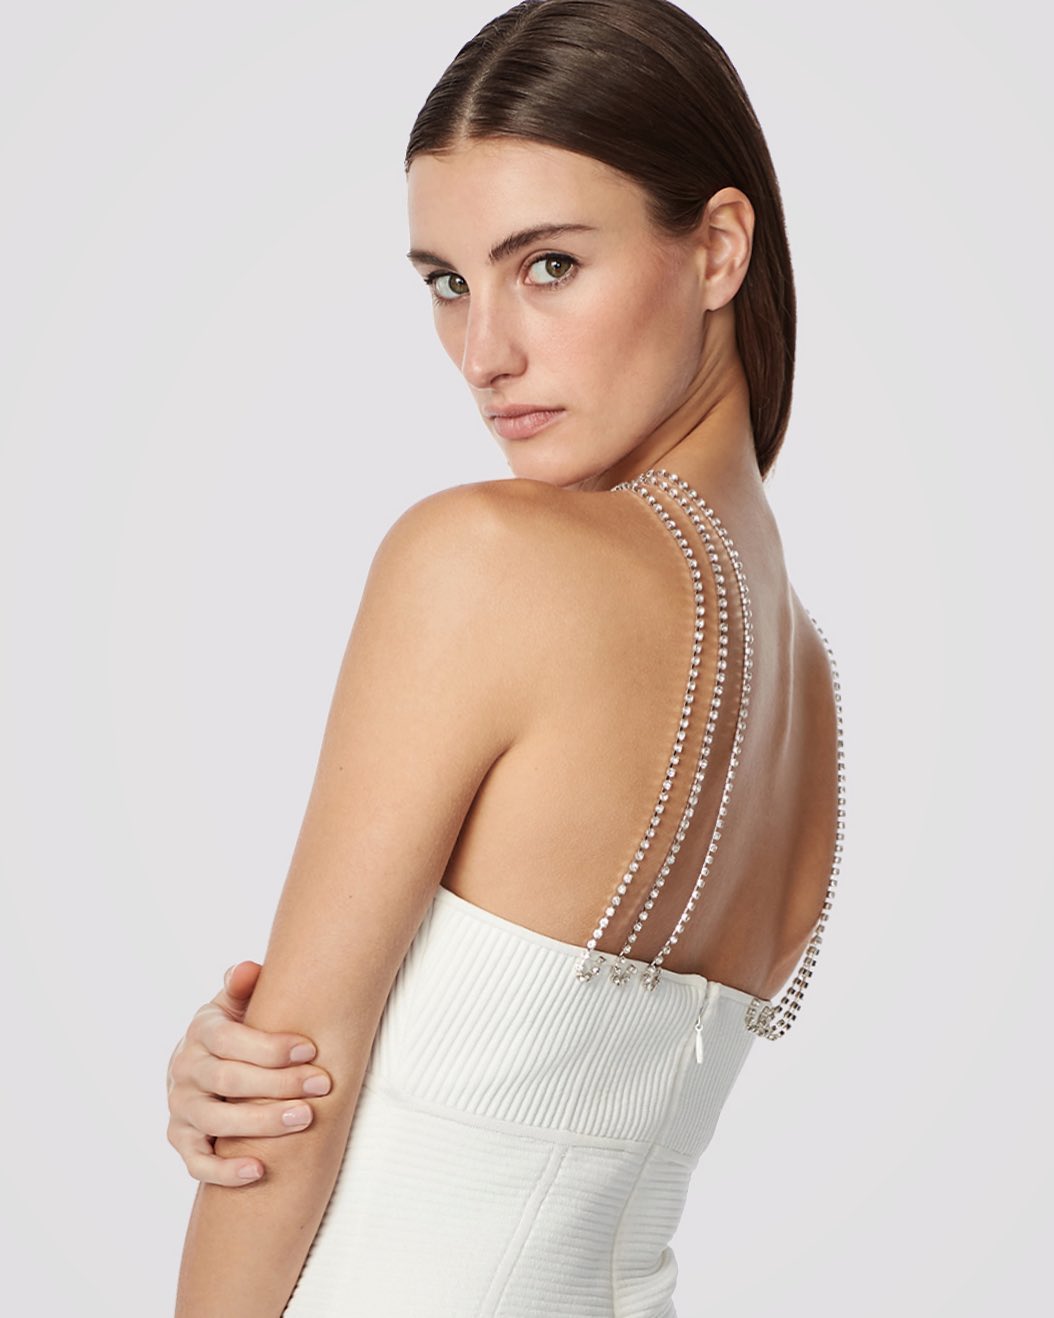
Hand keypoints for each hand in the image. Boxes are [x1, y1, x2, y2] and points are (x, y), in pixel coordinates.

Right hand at [166, 961, 333, 1185]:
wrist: (203, 1064)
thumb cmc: (236, 1031)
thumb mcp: (237, 1003)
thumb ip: (243, 986)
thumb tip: (248, 969)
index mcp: (201, 1032)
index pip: (230, 1041)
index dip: (270, 1047)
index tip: (311, 1050)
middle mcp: (185, 1070)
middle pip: (228, 1082)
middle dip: (279, 1084)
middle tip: (322, 1085)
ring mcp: (181, 1108)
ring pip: (216, 1122)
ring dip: (261, 1123)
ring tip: (305, 1118)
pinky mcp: (181, 1140)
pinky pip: (198, 1163)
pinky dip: (225, 1171)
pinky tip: (260, 1171)